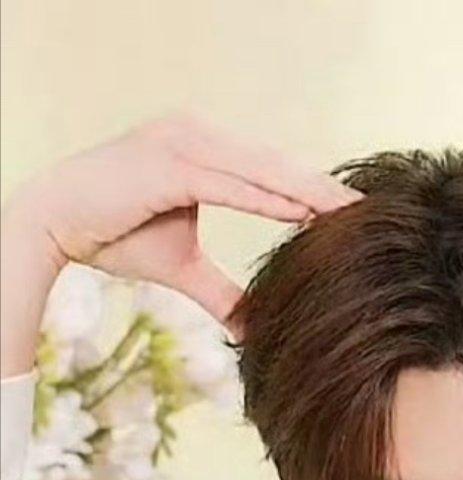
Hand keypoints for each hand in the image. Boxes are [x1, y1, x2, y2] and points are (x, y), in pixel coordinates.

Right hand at [7, 110, 362, 335]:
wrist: (55, 224)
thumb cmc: (113, 236)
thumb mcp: (181, 267)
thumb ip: (220, 290)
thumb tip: (249, 327)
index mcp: (204, 150)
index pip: (271, 172)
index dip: (314, 193)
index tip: (356, 215)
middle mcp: (198, 134)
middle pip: (275, 166)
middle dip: (323, 190)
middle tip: (373, 210)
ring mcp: (182, 141)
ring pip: (261, 170)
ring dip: (307, 192)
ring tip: (350, 213)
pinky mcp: (169, 161)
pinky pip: (229, 182)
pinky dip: (267, 199)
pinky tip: (303, 214)